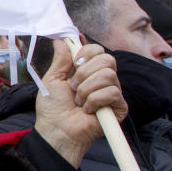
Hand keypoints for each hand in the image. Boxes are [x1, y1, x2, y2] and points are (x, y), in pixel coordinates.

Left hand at [34, 41, 126, 167]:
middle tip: (73, 87)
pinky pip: (113, 92)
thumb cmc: (53, 108)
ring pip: (109, 75)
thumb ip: (60, 60)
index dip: (87, 53)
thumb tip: (61, 41)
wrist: (57, 129)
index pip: (98, 50)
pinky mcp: (118, 107)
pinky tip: (88, 109)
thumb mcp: (52, 79)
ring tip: (78, 101)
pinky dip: (95, 100)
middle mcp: (102, 80)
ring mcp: (112, 93)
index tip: (75, 64)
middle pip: (107, 59)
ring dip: (87, 89)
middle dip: (85, 73)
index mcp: (87, 71)